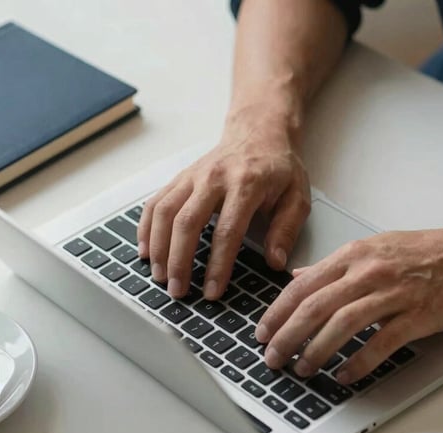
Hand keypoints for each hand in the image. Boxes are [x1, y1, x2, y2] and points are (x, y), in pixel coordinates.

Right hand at [137, 116, 310, 299]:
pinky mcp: (180, 178)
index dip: (218, 265)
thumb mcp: (297, 196)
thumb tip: (274, 262)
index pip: (227, 231)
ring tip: (160, 276)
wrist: (258, 131)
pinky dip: (146, 228)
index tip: (212, 291)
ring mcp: (193, 176)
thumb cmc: (278, 168)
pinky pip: (156, 202)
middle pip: (187, 222)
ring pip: (165, 212)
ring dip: (158, 247)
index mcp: (246, 184)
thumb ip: (286, 229)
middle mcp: (214, 178)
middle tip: (178, 291)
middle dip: (179, 261)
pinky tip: (145, 250)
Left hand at [255, 224, 442, 383]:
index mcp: (352, 255)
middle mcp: (367, 272)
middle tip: (273, 357)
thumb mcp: (368, 248)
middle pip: (316, 306)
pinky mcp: (416, 315)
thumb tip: (296, 276)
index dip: (278, 311)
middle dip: (288, 335)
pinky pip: (381, 342)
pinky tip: (344, 374)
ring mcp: (392, 293)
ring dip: (317, 350)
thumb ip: (330, 266)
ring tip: (302, 368)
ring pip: (342, 323)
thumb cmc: (419, 252)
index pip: (303, 285)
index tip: (263, 331)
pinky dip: (359, 361)